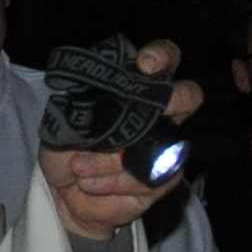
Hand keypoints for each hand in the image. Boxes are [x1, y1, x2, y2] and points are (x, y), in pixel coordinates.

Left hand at [40, 39, 203, 240]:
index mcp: (133, 88)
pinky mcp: (161, 179)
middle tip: (146, 110)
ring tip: (79, 167)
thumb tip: (101, 117)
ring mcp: (162, 147)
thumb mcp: (64, 123)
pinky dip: (114, 182)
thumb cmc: (66, 149)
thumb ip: (85, 111)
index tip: (145, 64)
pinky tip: (90, 183)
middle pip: (188, 96)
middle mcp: (156, 113)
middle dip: (173, 99)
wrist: (64, 194)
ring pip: (163, 146)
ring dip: (112, 160)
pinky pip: (150, 180)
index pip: (164, 60)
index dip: (162, 56)